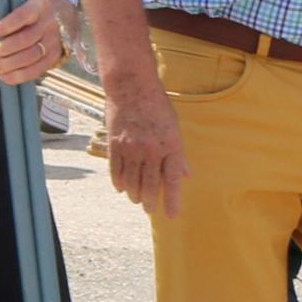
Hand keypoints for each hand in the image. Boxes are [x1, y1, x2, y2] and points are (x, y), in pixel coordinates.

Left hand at [0, 0, 66, 89]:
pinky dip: (17, 76)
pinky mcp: (53, 58)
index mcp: (39, 6)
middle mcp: (49, 24)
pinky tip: (3, 75)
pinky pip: (35, 71)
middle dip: (3, 48)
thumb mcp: (17, 7)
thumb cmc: (30, 15)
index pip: (25, 14)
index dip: (10, 23)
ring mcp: (53, 42)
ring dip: (8, 64)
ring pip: (30, 56)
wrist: (64, 19)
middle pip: (26, 39)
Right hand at [107, 78, 188, 216]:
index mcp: (171, 145)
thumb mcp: (175, 127)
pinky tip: (122, 188)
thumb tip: (186, 175)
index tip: (171, 215)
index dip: (172, 200)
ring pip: (131, 182)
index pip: (172, 180)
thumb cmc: (157, 106)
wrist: (132, 86)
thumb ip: (179, 154)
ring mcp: (131, 148)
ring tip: (137, 199)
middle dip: (150, 202)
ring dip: (134, 194)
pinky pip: (116, 171)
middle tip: (150, 209)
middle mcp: (152, 150)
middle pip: (149, 185)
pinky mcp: (115, 145)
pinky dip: (119, 182)